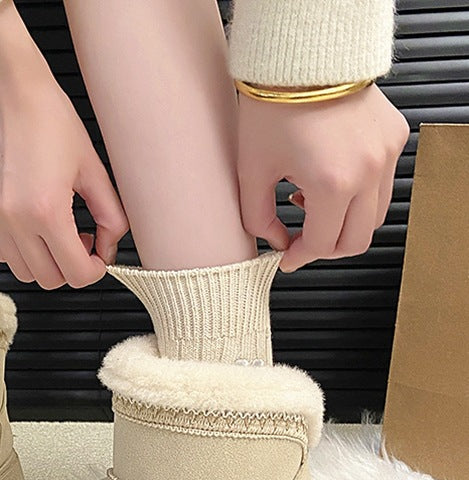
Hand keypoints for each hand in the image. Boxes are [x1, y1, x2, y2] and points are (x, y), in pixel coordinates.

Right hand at [0, 1, 128, 288]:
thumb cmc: (54, 124)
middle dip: (71, 268)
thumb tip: (109, 249)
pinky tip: (34, 227)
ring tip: (57, 233)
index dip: (94, 271)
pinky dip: (23, 252)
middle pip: (50, 280)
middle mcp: (16, 222)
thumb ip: (111, 217)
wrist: (12, 95)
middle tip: (81, 240)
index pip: (75, 274)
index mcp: (48, 212)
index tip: (99, 256)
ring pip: (25, 273)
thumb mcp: (95, 171)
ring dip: (46, 263)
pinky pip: (4, 254)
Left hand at [236, 82, 409, 271]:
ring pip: (374, 216)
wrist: (301, 54)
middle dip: (326, 248)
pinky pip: (383, 184)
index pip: (323, 245)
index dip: (300, 258)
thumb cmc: (273, 105)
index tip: (287, 258)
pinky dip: (358, 195)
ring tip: (311, 205)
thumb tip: (276, 243)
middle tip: (302, 242)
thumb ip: (258, 219)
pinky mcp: (394, 137)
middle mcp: (368, 171)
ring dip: (343, 223)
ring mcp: (387, 153)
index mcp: (333, 184)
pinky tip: (328, 181)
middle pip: (357, 240)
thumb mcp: (251, 171)